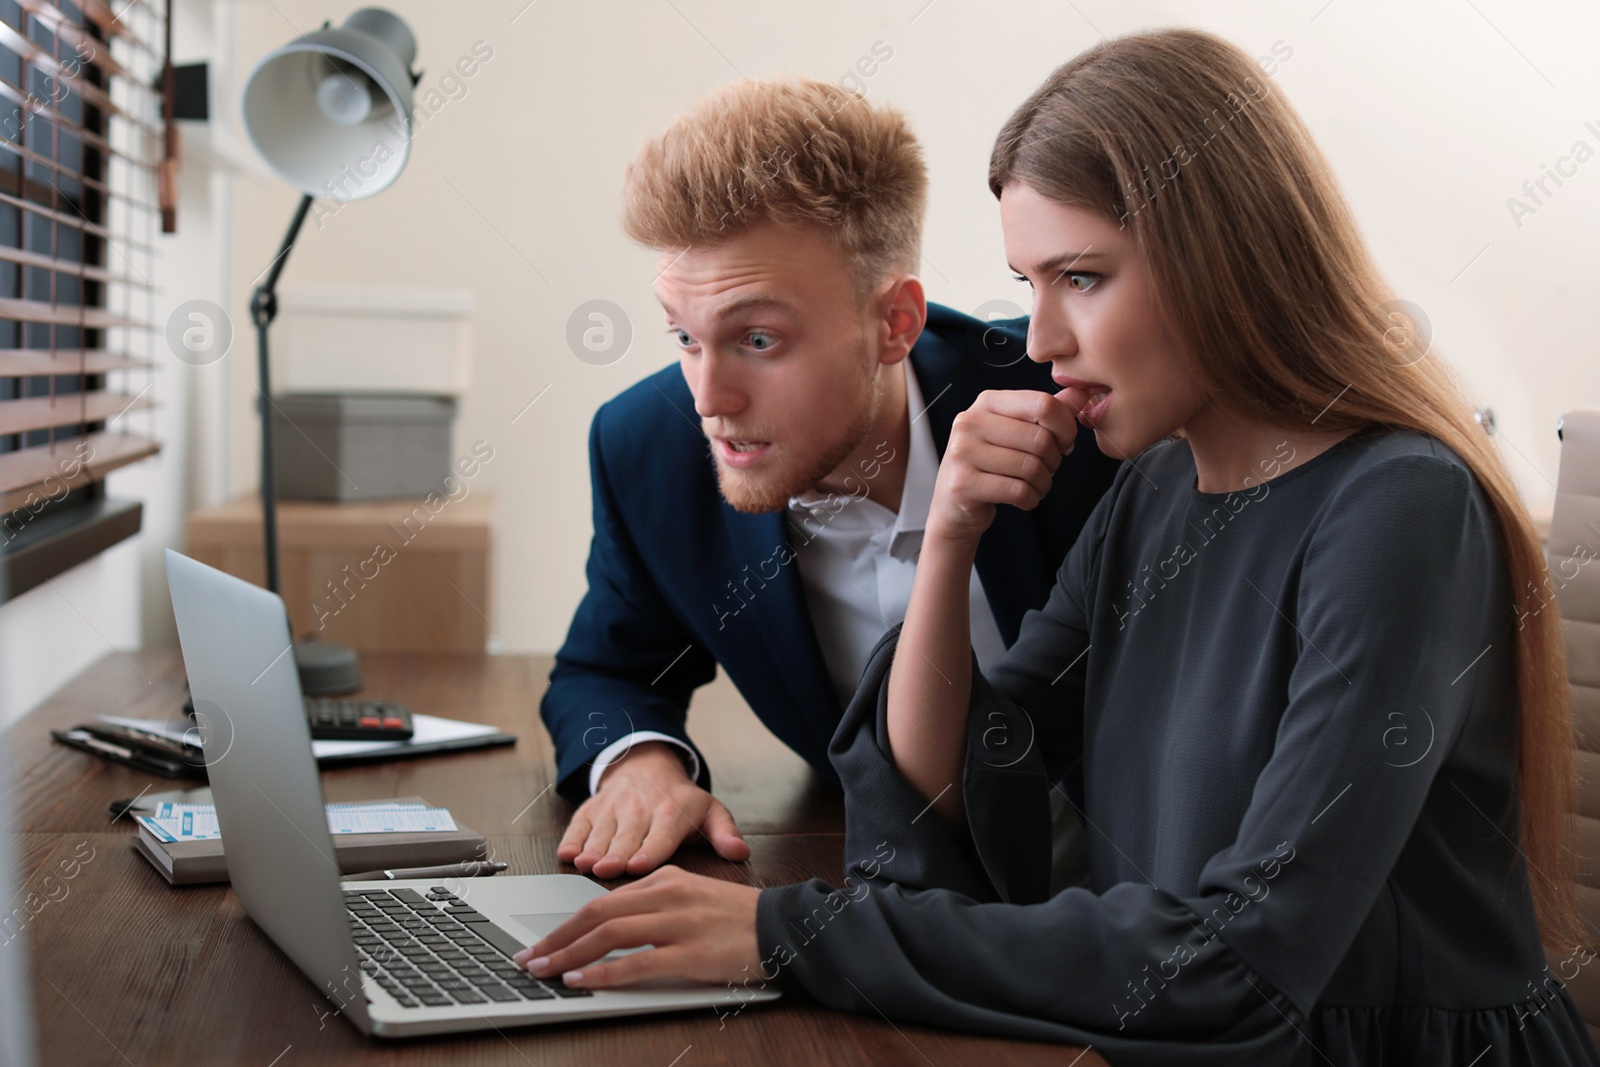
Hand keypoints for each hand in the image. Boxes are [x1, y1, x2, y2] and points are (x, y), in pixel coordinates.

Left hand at [512, 864, 760, 988]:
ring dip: (569, 954)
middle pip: (596, 913)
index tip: (543, 941)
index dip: (567, 923)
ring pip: (609, 934)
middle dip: (556, 937)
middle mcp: (666, 895)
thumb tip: (614, 926)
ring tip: (544, 970)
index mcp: (665, 879)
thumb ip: (656, 905)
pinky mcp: (689, 951)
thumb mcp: (694, 897)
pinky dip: (602, 971)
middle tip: (529, 957)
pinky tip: (581, 980)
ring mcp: (678, 922)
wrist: (785, 927)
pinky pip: (635, 962)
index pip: (603, 900)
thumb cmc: (740, 919)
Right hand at [556, 742, 749, 878]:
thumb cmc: (681, 802)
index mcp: (671, 813)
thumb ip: (725, 833)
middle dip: (615, 853)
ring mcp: (612, 809)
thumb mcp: (711, 812)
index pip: (660, 835)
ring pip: (600, 832)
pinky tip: (567, 853)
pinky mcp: (590, 810)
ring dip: (592, 848)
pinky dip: (571, 838)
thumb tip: (740, 852)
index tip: (638, 865)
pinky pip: (578, 825)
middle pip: (626, 836)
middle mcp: (639, 809)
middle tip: (606, 870)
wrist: (647, 766)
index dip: (649, 850)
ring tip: (586, 863)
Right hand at [927, 387, 1085, 545]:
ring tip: (1036, 486)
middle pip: (1040, 438)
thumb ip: (1048, 412)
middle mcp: (970, 422)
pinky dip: (1031, 499)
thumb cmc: (991, 464)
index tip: (1064, 443)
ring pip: (1031, 467)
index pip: (1043, 404)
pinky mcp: (962, 484)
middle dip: (1054, 460)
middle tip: (1047, 469)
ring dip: (1044, 483)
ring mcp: (962, 453)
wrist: (954, 503)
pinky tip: (1025, 498)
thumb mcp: (1017, 431)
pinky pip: (1018, 491)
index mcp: (987, 402)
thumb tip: (1082, 392)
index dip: (1066, 427)